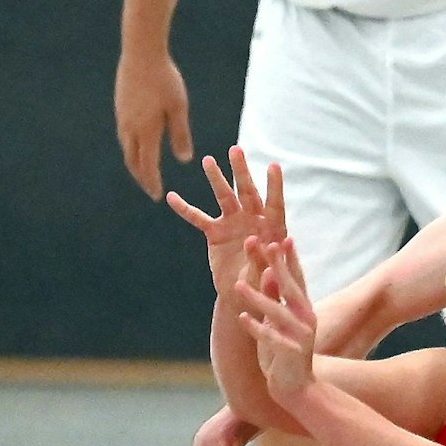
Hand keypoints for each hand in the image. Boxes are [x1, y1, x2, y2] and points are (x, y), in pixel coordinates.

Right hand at [115, 52, 192, 197]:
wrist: (141, 53)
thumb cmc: (165, 79)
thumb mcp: (178, 108)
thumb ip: (180, 134)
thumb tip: (184, 160)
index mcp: (146, 131)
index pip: (148, 166)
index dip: (152, 182)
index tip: (157, 195)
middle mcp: (130, 128)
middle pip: (133, 161)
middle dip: (141, 177)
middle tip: (150, 188)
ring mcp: (122, 117)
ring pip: (126, 148)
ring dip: (135, 163)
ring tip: (143, 170)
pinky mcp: (120, 107)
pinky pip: (124, 135)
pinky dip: (131, 147)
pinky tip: (138, 145)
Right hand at [165, 148, 287, 285]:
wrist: (243, 295)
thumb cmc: (261, 286)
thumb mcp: (264, 277)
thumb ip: (261, 260)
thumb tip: (253, 240)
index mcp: (272, 229)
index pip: (274, 204)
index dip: (274, 186)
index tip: (273, 166)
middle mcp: (253, 220)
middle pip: (248, 191)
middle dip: (242, 171)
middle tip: (236, 149)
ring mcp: (233, 223)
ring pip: (224, 197)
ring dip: (216, 179)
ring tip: (208, 160)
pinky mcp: (215, 233)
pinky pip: (198, 218)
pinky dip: (185, 209)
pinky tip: (170, 197)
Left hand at [232, 238, 319, 405]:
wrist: (297, 389)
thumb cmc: (285, 353)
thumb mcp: (279, 322)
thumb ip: (275, 299)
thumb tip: (267, 272)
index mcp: (305, 309)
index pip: (298, 279)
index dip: (291, 259)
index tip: (283, 238)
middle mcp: (306, 319)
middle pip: (291, 288)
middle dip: (278, 266)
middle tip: (267, 246)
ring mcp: (300, 337)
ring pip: (277, 312)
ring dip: (257, 298)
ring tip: (237, 285)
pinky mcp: (290, 354)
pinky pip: (271, 338)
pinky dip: (256, 328)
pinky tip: (242, 319)